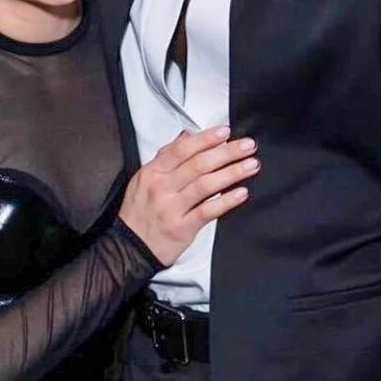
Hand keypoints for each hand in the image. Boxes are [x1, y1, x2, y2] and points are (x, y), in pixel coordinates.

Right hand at [119, 126, 258, 267]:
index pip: (183, 149)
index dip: (207, 139)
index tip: (226, 132)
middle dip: (227, 152)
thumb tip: (187, 137)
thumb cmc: (139, 212)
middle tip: (247, 146)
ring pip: (206, 185)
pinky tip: (242, 193)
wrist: (129, 247)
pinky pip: (208, 211)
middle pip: (199, 164)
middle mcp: (161, 188)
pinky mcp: (182, 228)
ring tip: (251, 165)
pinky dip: (226, 201)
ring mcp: (172, 208)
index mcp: (152, 172)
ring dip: (232, 173)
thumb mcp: (143, 179)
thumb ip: (166, 157)